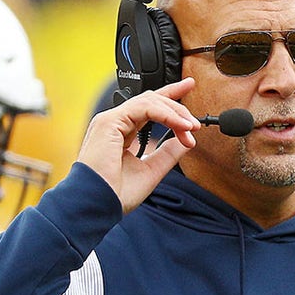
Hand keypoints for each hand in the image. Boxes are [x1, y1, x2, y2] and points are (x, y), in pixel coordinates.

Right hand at [78, 79, 200, 213]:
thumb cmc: (116, 194)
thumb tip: (185, 141)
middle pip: (150, 100)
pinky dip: (166, 114)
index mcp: (121, 134)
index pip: (148, 108)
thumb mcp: (151, 171)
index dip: (169, 96)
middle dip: (177, 101)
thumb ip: (167, 154)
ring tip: (191, 128)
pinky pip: (143, 108)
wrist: (98, 206)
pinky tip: (179, 125)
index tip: (188, 88)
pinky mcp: (109, 122)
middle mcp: (115, 124)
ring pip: (149, 101)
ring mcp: (110, 121)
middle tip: (196, 121)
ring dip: (175, 113)